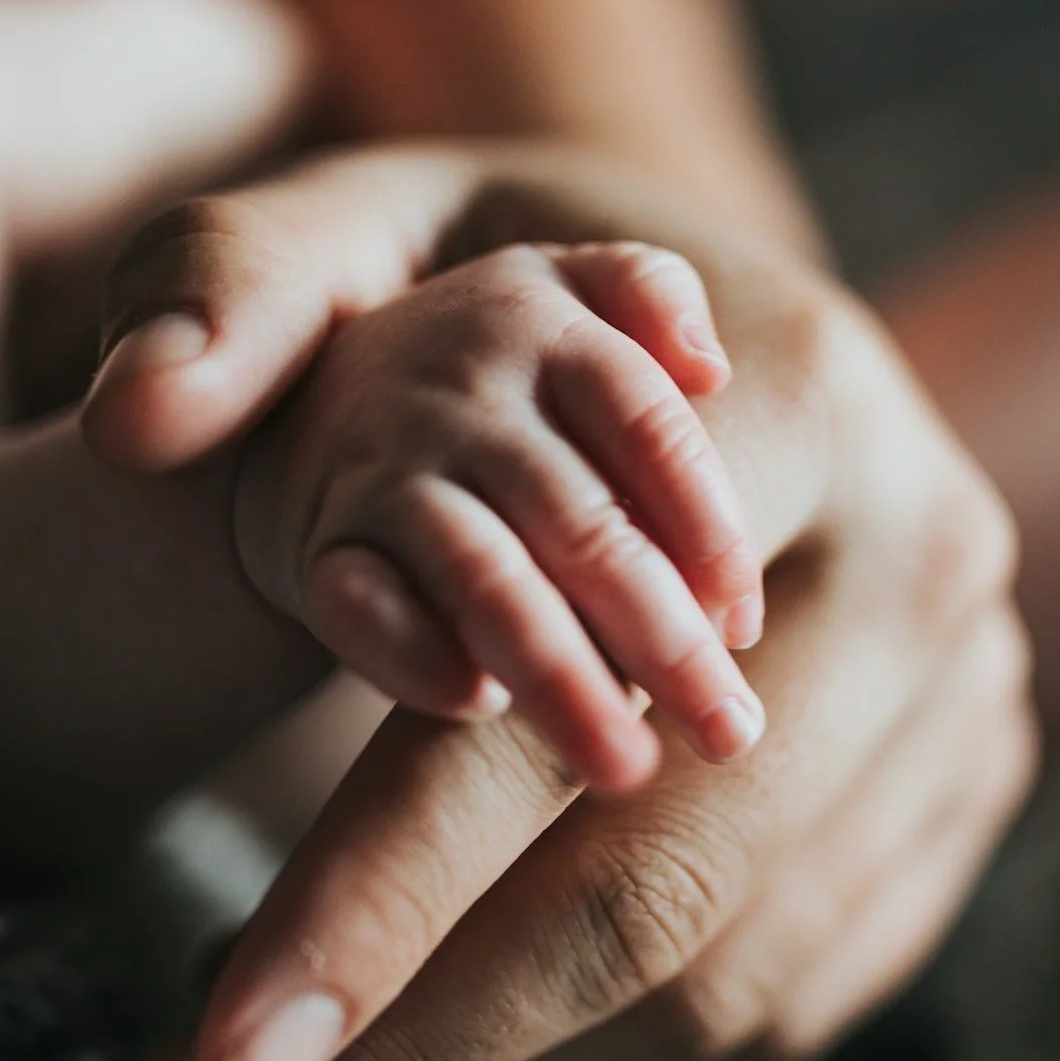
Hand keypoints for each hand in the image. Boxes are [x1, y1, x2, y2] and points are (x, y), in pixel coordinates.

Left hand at [93, 144, 1034, 1060]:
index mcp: (799, 409)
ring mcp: (971, 693)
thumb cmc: (517, 287)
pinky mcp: (967, 785)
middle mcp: (923, 565)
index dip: (369, 903)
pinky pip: (791, 987)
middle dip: (419, 1037)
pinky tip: (471, 1013)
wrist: (709, 335)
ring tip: (314, 1060)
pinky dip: (610, 1045)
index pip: (556, 709)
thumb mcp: (373, 222)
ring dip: (505, 1057)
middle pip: (661, 885)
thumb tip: (130, 414)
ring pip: (729, 972)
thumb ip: (231, 282)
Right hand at [235, 239, 763, 791]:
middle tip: (728, 735)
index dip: (705, 525)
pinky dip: (413, 657)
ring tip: (627, 767)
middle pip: (580, 520)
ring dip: (558, 676)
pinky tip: (477, 709)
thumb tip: (711, 368)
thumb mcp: (565, 294)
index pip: (644, 424)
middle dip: (660, 635)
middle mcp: (463, 396)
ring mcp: (387, 473)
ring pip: (484, 577)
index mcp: (543, 329)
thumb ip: (647, 293)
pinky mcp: (325, 548)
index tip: (746, 628)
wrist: (314, 404)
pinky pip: (362, 606)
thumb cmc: (493, 377)